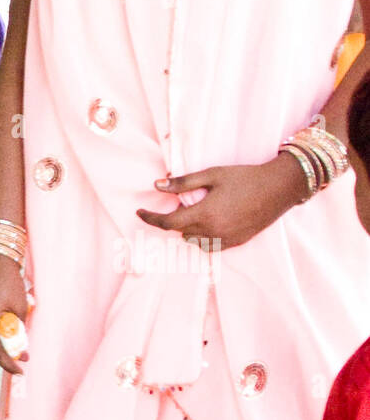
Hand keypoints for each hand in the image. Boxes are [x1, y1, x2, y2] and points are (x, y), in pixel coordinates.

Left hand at [135, 157, 308, 248]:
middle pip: (180, 231)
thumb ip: (182, 183)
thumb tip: (156, 185)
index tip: (139, 212)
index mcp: (204, 214)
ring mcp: (224, 240)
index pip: (167, 223)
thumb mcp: (212, 175)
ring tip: (201, 209)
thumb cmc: (245, 177)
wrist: (279, 188)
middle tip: (184, 202)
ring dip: (189, 228)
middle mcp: (212, 232)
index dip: (150, 218)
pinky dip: (203, 235)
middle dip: (175, 218)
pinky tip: (213, 220)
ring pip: (193, 240)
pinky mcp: (235, 243)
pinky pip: (208, 245)